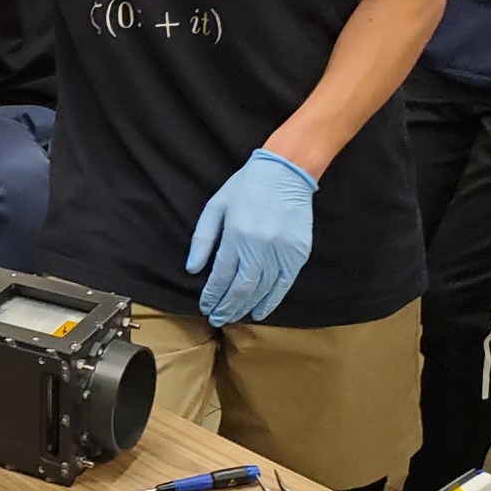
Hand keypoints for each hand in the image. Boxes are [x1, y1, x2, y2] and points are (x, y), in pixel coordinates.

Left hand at [184, 150, 316, 325]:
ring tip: (234, 317)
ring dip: (245, 307)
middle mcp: (259, 246)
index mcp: (236, 233)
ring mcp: (281, 251)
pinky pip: (283, 285)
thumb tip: (192, 269)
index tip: (205, 306)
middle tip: (217, 319)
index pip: (221, 275)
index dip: (212, 295)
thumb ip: (203, 239)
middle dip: (226, 307)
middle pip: (240, 288)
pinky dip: (271, 301)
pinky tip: (260, 311)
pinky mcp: (298, 254)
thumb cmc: (246, 187)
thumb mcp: (216, 206)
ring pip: (261, 290)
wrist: (286, 172)